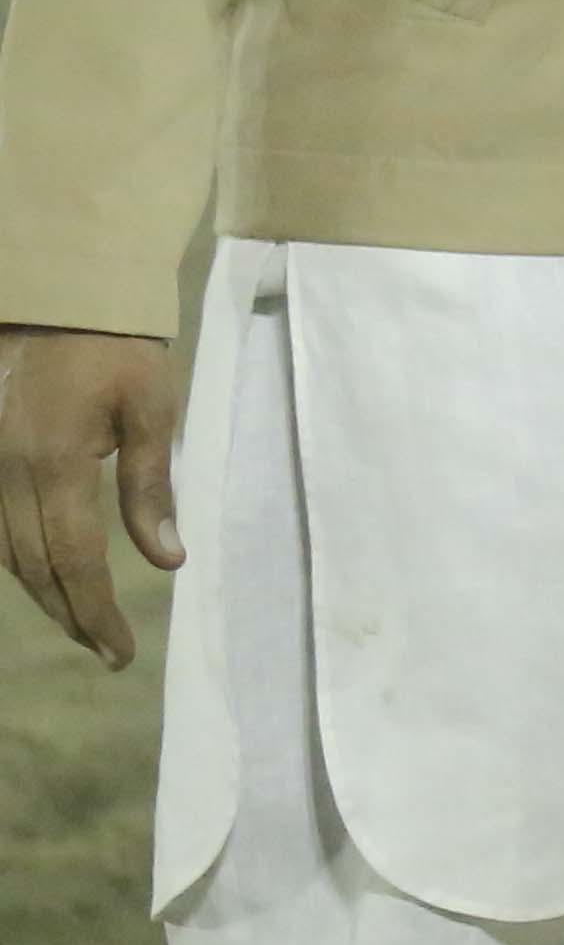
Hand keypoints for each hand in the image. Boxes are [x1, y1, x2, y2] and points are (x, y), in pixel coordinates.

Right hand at [0, 326, 181, 669]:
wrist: (59, 292)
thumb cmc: (117, 346)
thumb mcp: (151, 409)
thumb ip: (149, 486)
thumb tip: (166, 559)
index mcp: (52, 465)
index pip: (72, 561)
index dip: (95, 611)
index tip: (121, 652)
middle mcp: (5, 474)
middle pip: (32, 567)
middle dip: (69, 613)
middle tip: (106, 650)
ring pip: (5, 551)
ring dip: (41, 592)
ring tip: (79, 621)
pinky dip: (17, 558)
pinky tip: (41, 573)